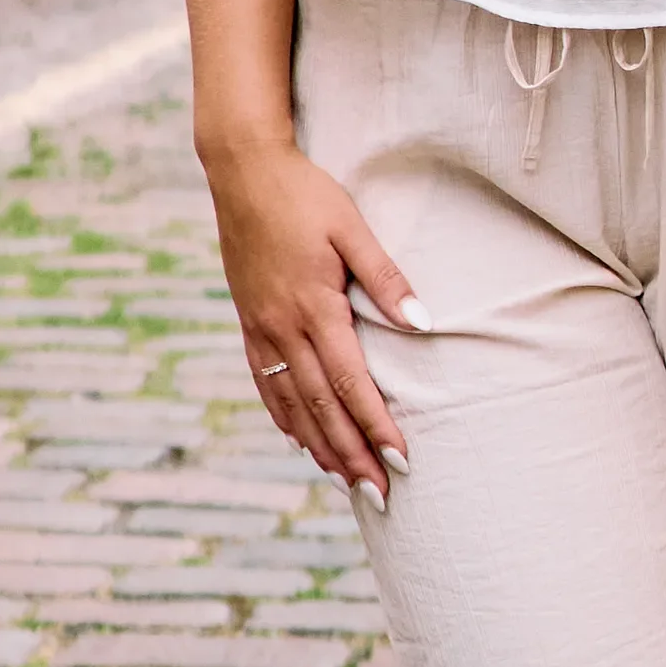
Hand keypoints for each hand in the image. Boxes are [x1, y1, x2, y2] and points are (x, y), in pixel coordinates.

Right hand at [205, 135, 429, 502]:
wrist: (242, 171)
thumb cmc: (304, 193)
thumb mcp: (351, 226)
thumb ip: (386, 278)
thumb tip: (423, 325)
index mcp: (315, 306)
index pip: (352, 382)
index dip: (376, 424)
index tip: (400, 458)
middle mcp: (284, 328)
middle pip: (323, 406)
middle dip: (352, 453)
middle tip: (379, 495)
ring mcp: (261, 329)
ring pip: (293, 403)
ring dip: (320, 446)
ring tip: (345, 481)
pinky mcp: (248, 322)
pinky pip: (267, 383)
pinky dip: (284, 417)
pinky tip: (298, 438)